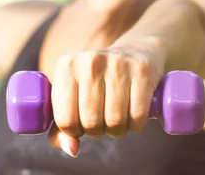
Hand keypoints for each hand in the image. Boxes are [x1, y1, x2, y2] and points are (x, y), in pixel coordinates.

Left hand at [48, 44, 164, 156]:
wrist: (135, 53)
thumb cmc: (98, 82)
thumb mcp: (73, 95)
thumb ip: (62, 128)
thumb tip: (71, 150)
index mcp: (66, 67)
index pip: (65, 120)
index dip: (74, 131)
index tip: (81, 123)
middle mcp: (90, 62)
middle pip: (91, 122)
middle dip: (97, 131)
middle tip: (101, 120)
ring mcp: (117, 64)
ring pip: (115, 121)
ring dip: (117, 130)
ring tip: (116, 118)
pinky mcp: (142, 71)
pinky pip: (137, 116)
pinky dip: (136, 125)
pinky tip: (133, 115)